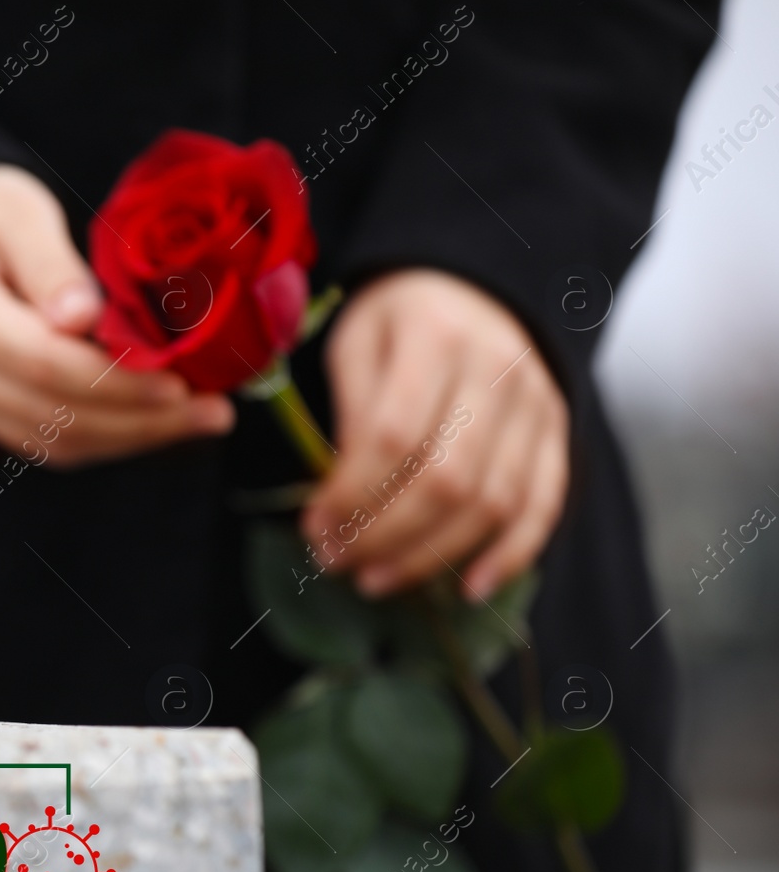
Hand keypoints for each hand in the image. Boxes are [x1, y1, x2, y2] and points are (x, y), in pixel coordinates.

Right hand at [0, 164, 233, 466]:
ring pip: (54, 441)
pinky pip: (48, 444)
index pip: (38, 360)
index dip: (112, 380)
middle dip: (140, 419)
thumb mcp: (13, 208)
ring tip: (201, 419)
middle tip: (212, 410)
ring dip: (133, 437)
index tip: (177, 381)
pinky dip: (110, 439)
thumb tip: (84, 319)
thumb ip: (48, 261)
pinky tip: (159, 423)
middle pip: (52, 412)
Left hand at [302, 268, 568, 598]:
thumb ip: (350, 411)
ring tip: (377, 580)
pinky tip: (468, 587)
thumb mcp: (357, 341)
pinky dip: (511, 554)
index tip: (313, 527)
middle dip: (384, 535)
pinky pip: (544, 504)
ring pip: (492, 502)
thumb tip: (338, 499)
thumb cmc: (400, 320)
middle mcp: (498, 369)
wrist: (475, 284)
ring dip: (431, 555)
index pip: (392, 435)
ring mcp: (536, 403)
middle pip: (445, 478)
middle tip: (338, 562)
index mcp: (435, 336)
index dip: (350, 493)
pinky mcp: (558, 430)